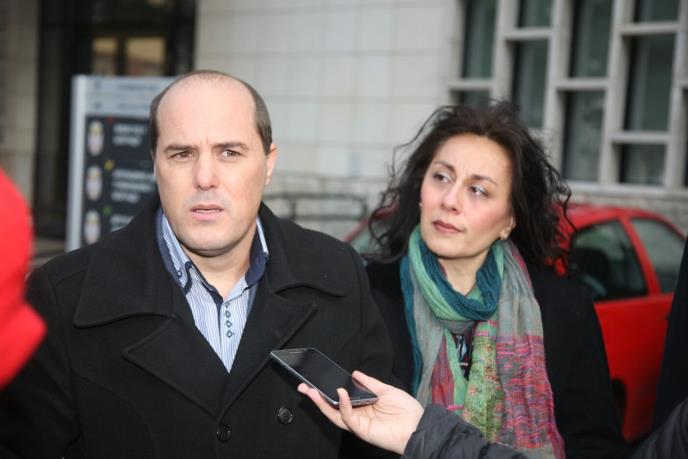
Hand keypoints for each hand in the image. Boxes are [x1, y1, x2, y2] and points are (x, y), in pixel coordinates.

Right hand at [298, 370, 423, 454]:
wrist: (418, 425)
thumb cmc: (406, 410)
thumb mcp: (385, 390)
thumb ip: (369, 383)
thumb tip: (355, 373)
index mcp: (363, 406)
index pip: (341, 399)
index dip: (328, 391)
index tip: (316, 381)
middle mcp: (358, 415)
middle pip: (332, 408)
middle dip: (317, 398)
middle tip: (304, 387)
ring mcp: (358, 423)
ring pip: (334, 414)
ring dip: (322, 402)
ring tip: (313, 390)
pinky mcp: (361, 429)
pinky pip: (347, 417)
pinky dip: (342, 405)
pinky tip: (340, 393)